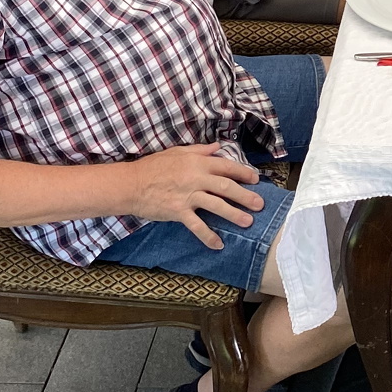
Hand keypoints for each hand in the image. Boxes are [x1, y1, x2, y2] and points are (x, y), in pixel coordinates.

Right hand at [129, 144, 263, 249]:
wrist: (131, 184)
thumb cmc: (153, 166)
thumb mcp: (177, 152)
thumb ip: (200, 150)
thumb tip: (218, 147)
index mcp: (197, 162)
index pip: (226, 167)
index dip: (243, 173)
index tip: (255, 179)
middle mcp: (196, 178)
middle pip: (227, 187)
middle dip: (245, 196)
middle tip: (260, 204)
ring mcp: (188, 196)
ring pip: (217, 205)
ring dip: (234, 214)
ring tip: (248, 222)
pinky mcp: (178, 212)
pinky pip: (197, 225)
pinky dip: (208, 236)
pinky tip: (219, 244)